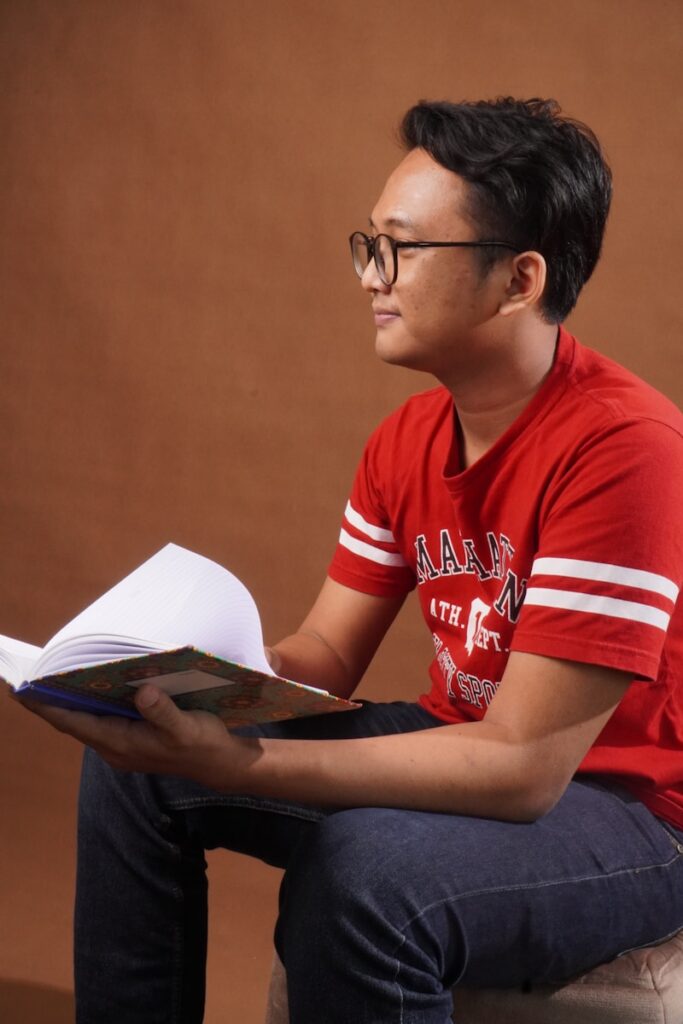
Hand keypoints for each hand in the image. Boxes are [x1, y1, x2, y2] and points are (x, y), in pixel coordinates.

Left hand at [17, 685, 257, 789]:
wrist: (217, 764)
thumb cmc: (201, 745)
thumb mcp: (185, 728)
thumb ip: (162, 712)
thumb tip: (142, 692)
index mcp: (120, 743)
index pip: (72, 723)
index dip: (45, 706)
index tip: (20, 689)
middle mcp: (113, 746)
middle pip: (71, 721)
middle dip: (47, 700)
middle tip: (24, 675)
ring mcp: (120, 744)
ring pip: (83, 720)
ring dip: (64, 701)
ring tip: (45, 677)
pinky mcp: (129, 738)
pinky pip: (97, 720)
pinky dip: (85, 703)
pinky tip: (84, 686)